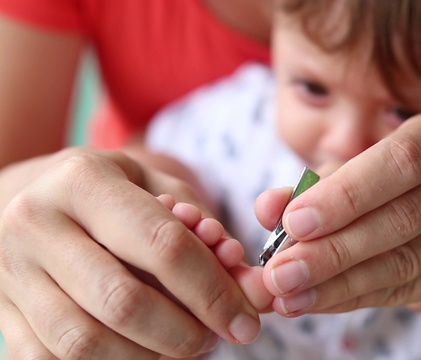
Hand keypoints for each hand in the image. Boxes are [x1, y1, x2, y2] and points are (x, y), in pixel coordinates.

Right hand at [0, 147, 261, 358]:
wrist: (24, 197)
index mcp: (83, 180)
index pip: (163, 246)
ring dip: (148, 357)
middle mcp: (37, 223)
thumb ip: (207, 231)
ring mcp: (12, 271)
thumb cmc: (109, 193)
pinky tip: (140, 352)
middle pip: (123, 301)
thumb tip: (252, 287)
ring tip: (181, 346)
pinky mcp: (3, 312)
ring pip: (85, 342)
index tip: (245, 322)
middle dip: (184, 333)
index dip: (213, 292)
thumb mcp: (157, 188)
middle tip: (213, 339)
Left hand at [255, 113, 420, 315]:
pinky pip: (411, 289)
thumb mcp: (352, 173)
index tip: (293, 223)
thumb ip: (310, 188)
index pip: (401, 161)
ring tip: (290, 296)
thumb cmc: (390, 183)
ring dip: (340, 283)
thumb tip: (267, 208)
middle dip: (334, 251)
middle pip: (403, 218)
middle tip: (280, 275)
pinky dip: (358, 298)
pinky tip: (319, 302)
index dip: (347, 195)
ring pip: (407, 261)